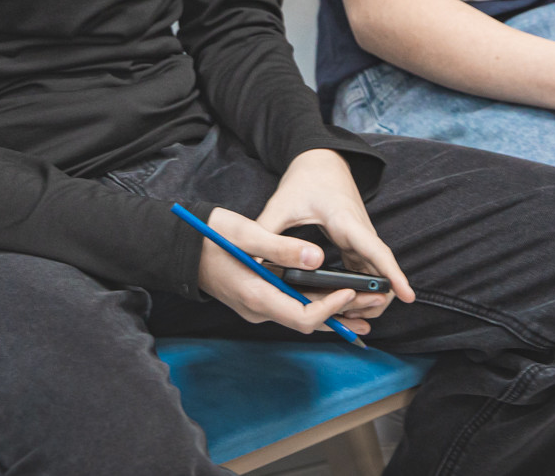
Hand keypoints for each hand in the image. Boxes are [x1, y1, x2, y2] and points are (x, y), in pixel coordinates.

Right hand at [196, 204, 374, 336]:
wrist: (181, 249)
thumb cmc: (210, 236)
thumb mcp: (246, 234)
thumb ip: (281, 248)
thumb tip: (318, 257)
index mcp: (256, 296)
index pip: (302, 316)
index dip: (330, 307)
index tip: (349, 290)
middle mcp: (258, 309)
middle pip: (308, 320)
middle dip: (341, 311)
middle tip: (373, 302)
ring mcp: (258, 307)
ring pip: (302, 316)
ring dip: (333, 311)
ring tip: (367, 308)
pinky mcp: (259, 299)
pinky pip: (293, 308)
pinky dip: (317, 306)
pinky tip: (339, 303)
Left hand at [253, 149, 411, 325]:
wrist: (321, 161)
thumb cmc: (304, 180)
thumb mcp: (281, 204)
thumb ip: (267, 233)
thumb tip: (254, 265)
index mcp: (345, 220)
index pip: (375, 251)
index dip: (392, 274)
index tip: (408, 295)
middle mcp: (360, 231)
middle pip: (381, 268)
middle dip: (379, 296)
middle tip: (357, 317)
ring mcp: (360, 237)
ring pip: (375, 271)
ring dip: (371, 294)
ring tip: (348, 316)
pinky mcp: (356, 242)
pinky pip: (366, 268)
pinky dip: (362, 286)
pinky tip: (348, 302)